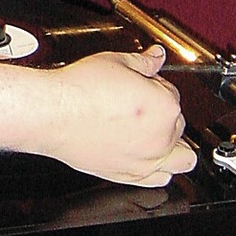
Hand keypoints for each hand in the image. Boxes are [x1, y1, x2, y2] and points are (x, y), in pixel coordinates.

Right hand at [44, 45, 196, 186]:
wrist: (52, 113)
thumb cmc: (78, 91)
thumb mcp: (114, 62)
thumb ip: (143, 61)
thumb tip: (155, 56)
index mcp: (165, 105)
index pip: (172, 93)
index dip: (154, 85)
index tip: (141, 83)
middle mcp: (162, 137)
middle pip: (177, 123)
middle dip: (162, 112)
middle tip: (140, 104)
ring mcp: (146, 160)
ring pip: (183, 159)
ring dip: (174, 145)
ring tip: (156, 133)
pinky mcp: (128, 175)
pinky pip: (160, 179)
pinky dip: (159, 169)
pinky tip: (147, 155)